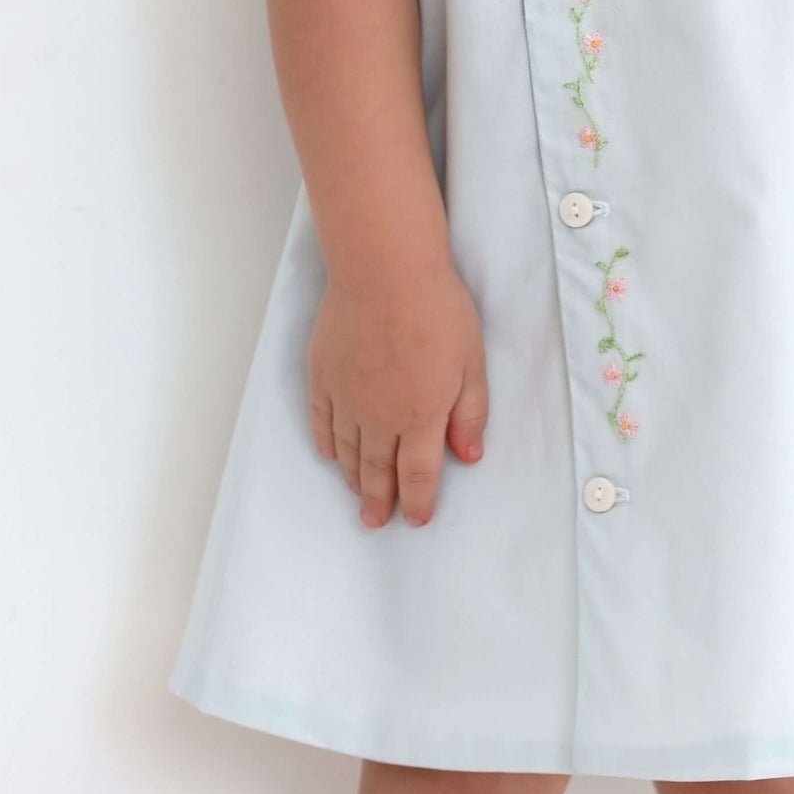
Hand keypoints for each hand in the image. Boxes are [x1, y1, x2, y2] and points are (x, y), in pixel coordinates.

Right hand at [307, 261, 489, 529]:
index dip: (418, 502)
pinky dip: (326, 443)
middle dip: (380, 502)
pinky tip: (330, 455)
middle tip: (377, 522)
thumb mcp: (471, 362)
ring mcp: (345, 398)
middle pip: (377, 471)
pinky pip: (321, 421)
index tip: (417, 520)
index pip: (417, 475)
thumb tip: (468, 457)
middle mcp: (379, 417)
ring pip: (348, 452)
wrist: (384, 272)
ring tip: (358, 496)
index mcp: (420, 417)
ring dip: (354, 479)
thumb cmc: (436, 310)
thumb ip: (470, 413)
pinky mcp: (322, 376)